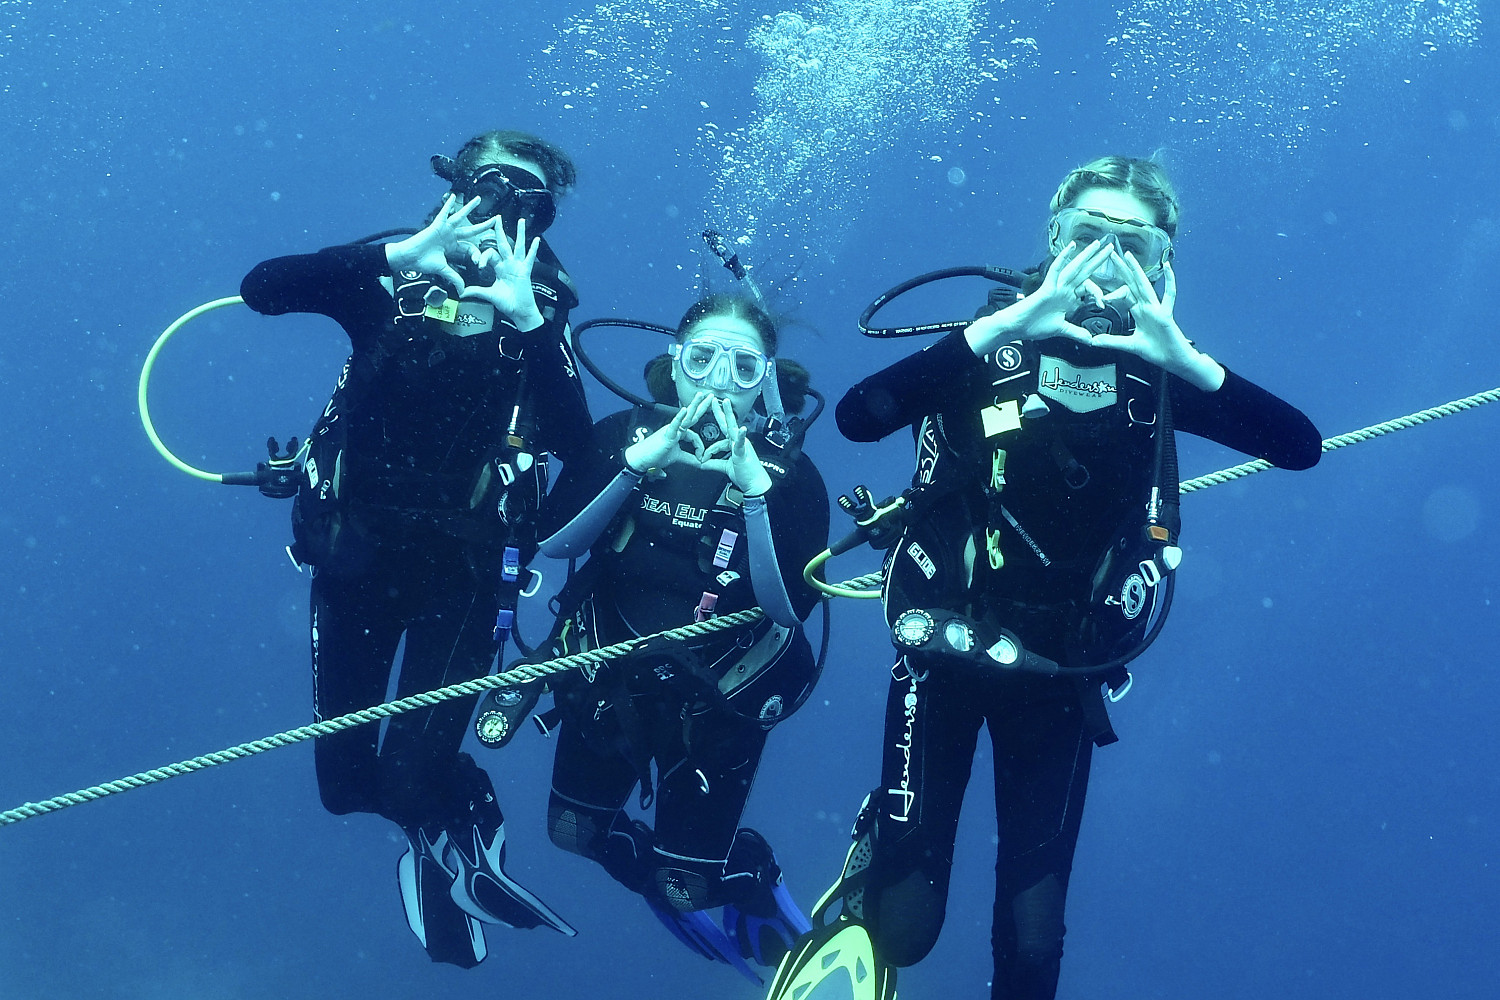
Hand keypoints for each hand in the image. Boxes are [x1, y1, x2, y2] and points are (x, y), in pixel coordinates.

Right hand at [384, 195, 491, 292]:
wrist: (409, 258)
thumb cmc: (423, 262)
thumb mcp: (443, 270)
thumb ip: (454, 277)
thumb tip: (463, 290)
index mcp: (453, 246)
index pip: (470, 247)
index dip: (476, 253)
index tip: (478, 261)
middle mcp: (451, 236)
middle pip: (471, 230)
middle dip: (484, 225)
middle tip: (495, 219)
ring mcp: (444, 229)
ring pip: (460, 217)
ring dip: (470, 208)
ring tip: (479, 200)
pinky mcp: (437, 225)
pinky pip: (444, 213)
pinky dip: (448, 205)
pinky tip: (454, 197)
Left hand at [457, 216, 545, 331]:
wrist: (519, 312)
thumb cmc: (507, 304)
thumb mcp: (489, 295)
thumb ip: (476, 291)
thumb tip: (461, 292)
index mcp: (500, 268)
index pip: (490, 255)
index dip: (483, 257)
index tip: (479, 265)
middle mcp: (509, 265)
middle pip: (503, 244)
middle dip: (499, 231)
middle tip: (497, 218)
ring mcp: (518, 267)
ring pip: (518, 246)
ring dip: (519, 233)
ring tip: (521, 221)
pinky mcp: (525, 272)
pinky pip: (530, 258)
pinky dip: (534, 249)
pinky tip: (537, 239)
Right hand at [623, 392, 716, 473]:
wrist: (641, 459)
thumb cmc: (655, 456)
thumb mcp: (677, 458)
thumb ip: (690, 459)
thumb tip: (701, 463)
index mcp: (678, 434)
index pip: (694, 436)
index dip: (699, 446)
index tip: (701, 458)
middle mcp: (676, 429)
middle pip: (692, 416)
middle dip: (702, 406)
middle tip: (712, 396)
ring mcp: (671, 430)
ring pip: (686, 416)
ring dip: (694, 405)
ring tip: (701, 396)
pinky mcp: (666, 434)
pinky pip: (674, 424)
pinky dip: (679, 417)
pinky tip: (684, 410)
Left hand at [698, 396, 773, 495]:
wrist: (756, 484)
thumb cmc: (745, 475)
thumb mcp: (725, 468)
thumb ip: (714, 464)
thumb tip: (702, 463)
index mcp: (734, 445)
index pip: (720, 440)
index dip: (710, 449)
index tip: (703, 457)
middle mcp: (738, 442)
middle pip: (727, 424)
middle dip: (721, 412)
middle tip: (714, 400)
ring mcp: (742, 446)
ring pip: (733, 428)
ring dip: (729, 415)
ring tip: (726, 404)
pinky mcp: (744, 452)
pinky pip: (742, 443)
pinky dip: (741, 436)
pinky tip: (742, 429)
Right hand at [963, 239, 1115, 355]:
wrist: (1018, 327)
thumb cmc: (1034, 326)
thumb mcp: (1062, 330)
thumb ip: (1077, 332)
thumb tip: (1091, 340)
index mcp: (1068, 298)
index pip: (1087, 288)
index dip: (1099, 292)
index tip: (1105, 301)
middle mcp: (1064, 289)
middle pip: (1084, 272)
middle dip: (1098, 260)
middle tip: (1110, 247)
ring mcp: (1056, 286)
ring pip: (1074, 267)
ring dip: (1086, 255)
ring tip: (1097, 244)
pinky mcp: (1047, 287)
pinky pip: (1056, 270)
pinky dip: (1063, 258)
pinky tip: (1072, 247)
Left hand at [1089, 255, 1224, 390]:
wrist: (1174, 360)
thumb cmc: (1157, 351)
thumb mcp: (1130, 345)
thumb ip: (1112, 342)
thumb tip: (1093, 342)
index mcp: (1139, 311)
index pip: (1124, 293)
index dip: (1111, 291)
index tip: (1099, 291)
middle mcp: (1147, 306)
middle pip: (1132, 283)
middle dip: (1121, 269)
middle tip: (1110, 254)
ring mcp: (1157, 308)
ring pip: (1144, 285)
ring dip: (1136, 270)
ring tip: (1128, 256)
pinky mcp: (1165, 314)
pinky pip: (1169, 295)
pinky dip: (1170, 281)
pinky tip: (1168, 267)